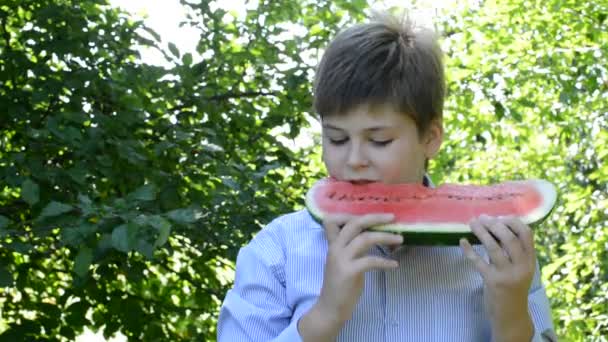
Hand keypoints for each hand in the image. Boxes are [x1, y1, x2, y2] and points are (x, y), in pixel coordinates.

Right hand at [298, 213, 401, 340]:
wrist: (330, 308)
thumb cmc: (340, 285)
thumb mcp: (342, 261)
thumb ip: (350, 247)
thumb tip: (367, 235)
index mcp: (333, 244)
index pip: (337, 220)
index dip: (354, 214)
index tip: (373, 215)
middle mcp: (335, 248)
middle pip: (355, 224)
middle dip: (375, 218)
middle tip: (392, 218)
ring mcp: (341, 259)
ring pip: (365, 239)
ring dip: (385, 237)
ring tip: (400, 239)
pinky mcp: (349, 272)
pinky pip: (370, 261)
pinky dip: (384, 262)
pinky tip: (394, 265)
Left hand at [460, 215, 535, 341]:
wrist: (511, 315)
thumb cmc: (513, 288)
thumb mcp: (519, 269)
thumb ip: (511, 251)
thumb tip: (494, 226)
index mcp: (530, 261)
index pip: (526, 234)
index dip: (512, 221)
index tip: (498, 216)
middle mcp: (522, 266)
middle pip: (509, 238)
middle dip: (493, 224)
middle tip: (481, 218)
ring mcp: (507, 275)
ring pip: (493, 248)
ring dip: (481, 232)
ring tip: (471, 223)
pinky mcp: (492, 282)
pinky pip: (478, 262)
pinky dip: (469, 250)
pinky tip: (462, 242)